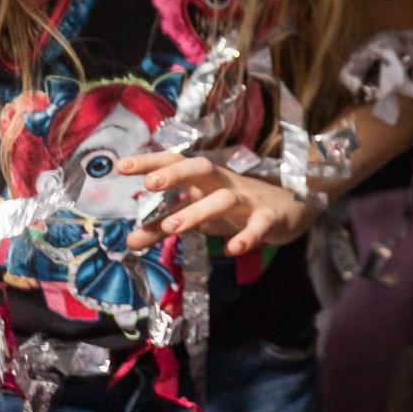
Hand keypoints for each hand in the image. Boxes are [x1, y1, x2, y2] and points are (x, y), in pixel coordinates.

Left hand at [122, 152, 317, 256]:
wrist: (292, 209)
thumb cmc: (237, 209)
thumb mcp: (198, 216)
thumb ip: (162, 227)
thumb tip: (127, 242)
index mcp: (206, 180)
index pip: (176, 163)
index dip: (150, 162)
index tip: (121, 166)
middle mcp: (225, 184)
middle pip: (201, 168)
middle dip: (176, 174)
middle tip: (149, 185)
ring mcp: (248, 200)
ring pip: (224, 199)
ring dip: (198, 210)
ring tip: (171, 227)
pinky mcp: (269, 218)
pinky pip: (258, 225)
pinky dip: (246, 236)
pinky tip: (232, 249)